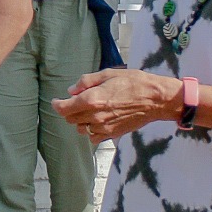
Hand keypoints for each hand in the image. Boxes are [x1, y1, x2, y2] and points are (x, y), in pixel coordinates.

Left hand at [52, 69, 175, 142]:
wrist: (155, 99)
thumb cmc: (133, 82)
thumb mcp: (107, 74)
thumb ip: (86, 82)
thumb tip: (71, 91)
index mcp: (91, 99)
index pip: (63, 109)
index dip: (57, 105)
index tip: (57, 101)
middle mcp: (94, 116)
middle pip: (70, 119)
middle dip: (70, 110)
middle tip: (77, 102)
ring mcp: (103, 127)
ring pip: (81, 129)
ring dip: (81, 121)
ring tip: (90, 111)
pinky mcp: (112, 134)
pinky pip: (94, 137)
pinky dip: (92, 130)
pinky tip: (99, 121)